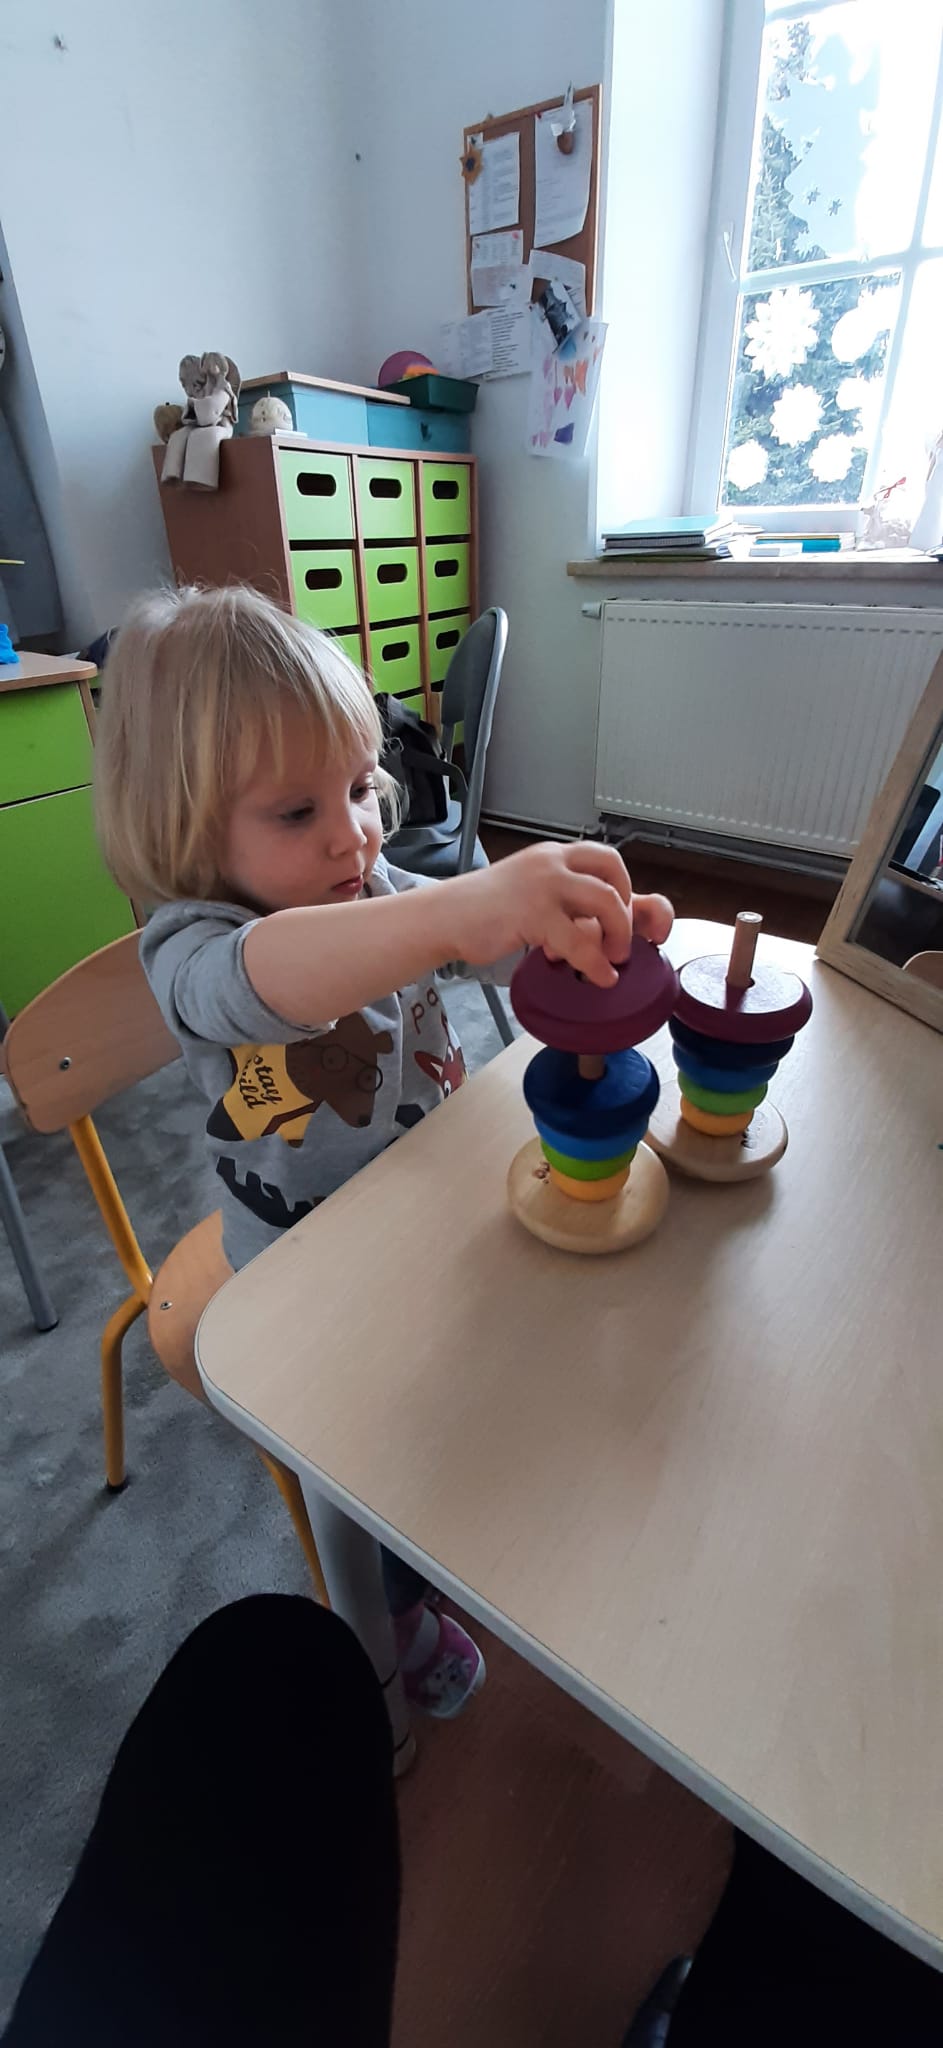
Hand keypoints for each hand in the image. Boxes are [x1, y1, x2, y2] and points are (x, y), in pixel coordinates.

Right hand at [453, 843, 672, 988]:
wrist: (446, 917)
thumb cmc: (484, 910)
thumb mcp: (530, 891)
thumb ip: (563, 899)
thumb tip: (600, 925)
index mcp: (552, 856)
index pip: (607, 858)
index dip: (625, 886)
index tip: (624, 915)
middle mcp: (551, 863)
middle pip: (614, 874)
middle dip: (627, 911)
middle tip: (619, 940)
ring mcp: (544, 886)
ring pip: (606, 902)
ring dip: (619, 934)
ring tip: (613, 959)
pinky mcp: (535, 914)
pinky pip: (581, 941)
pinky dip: (597, 963)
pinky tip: (600, 976)